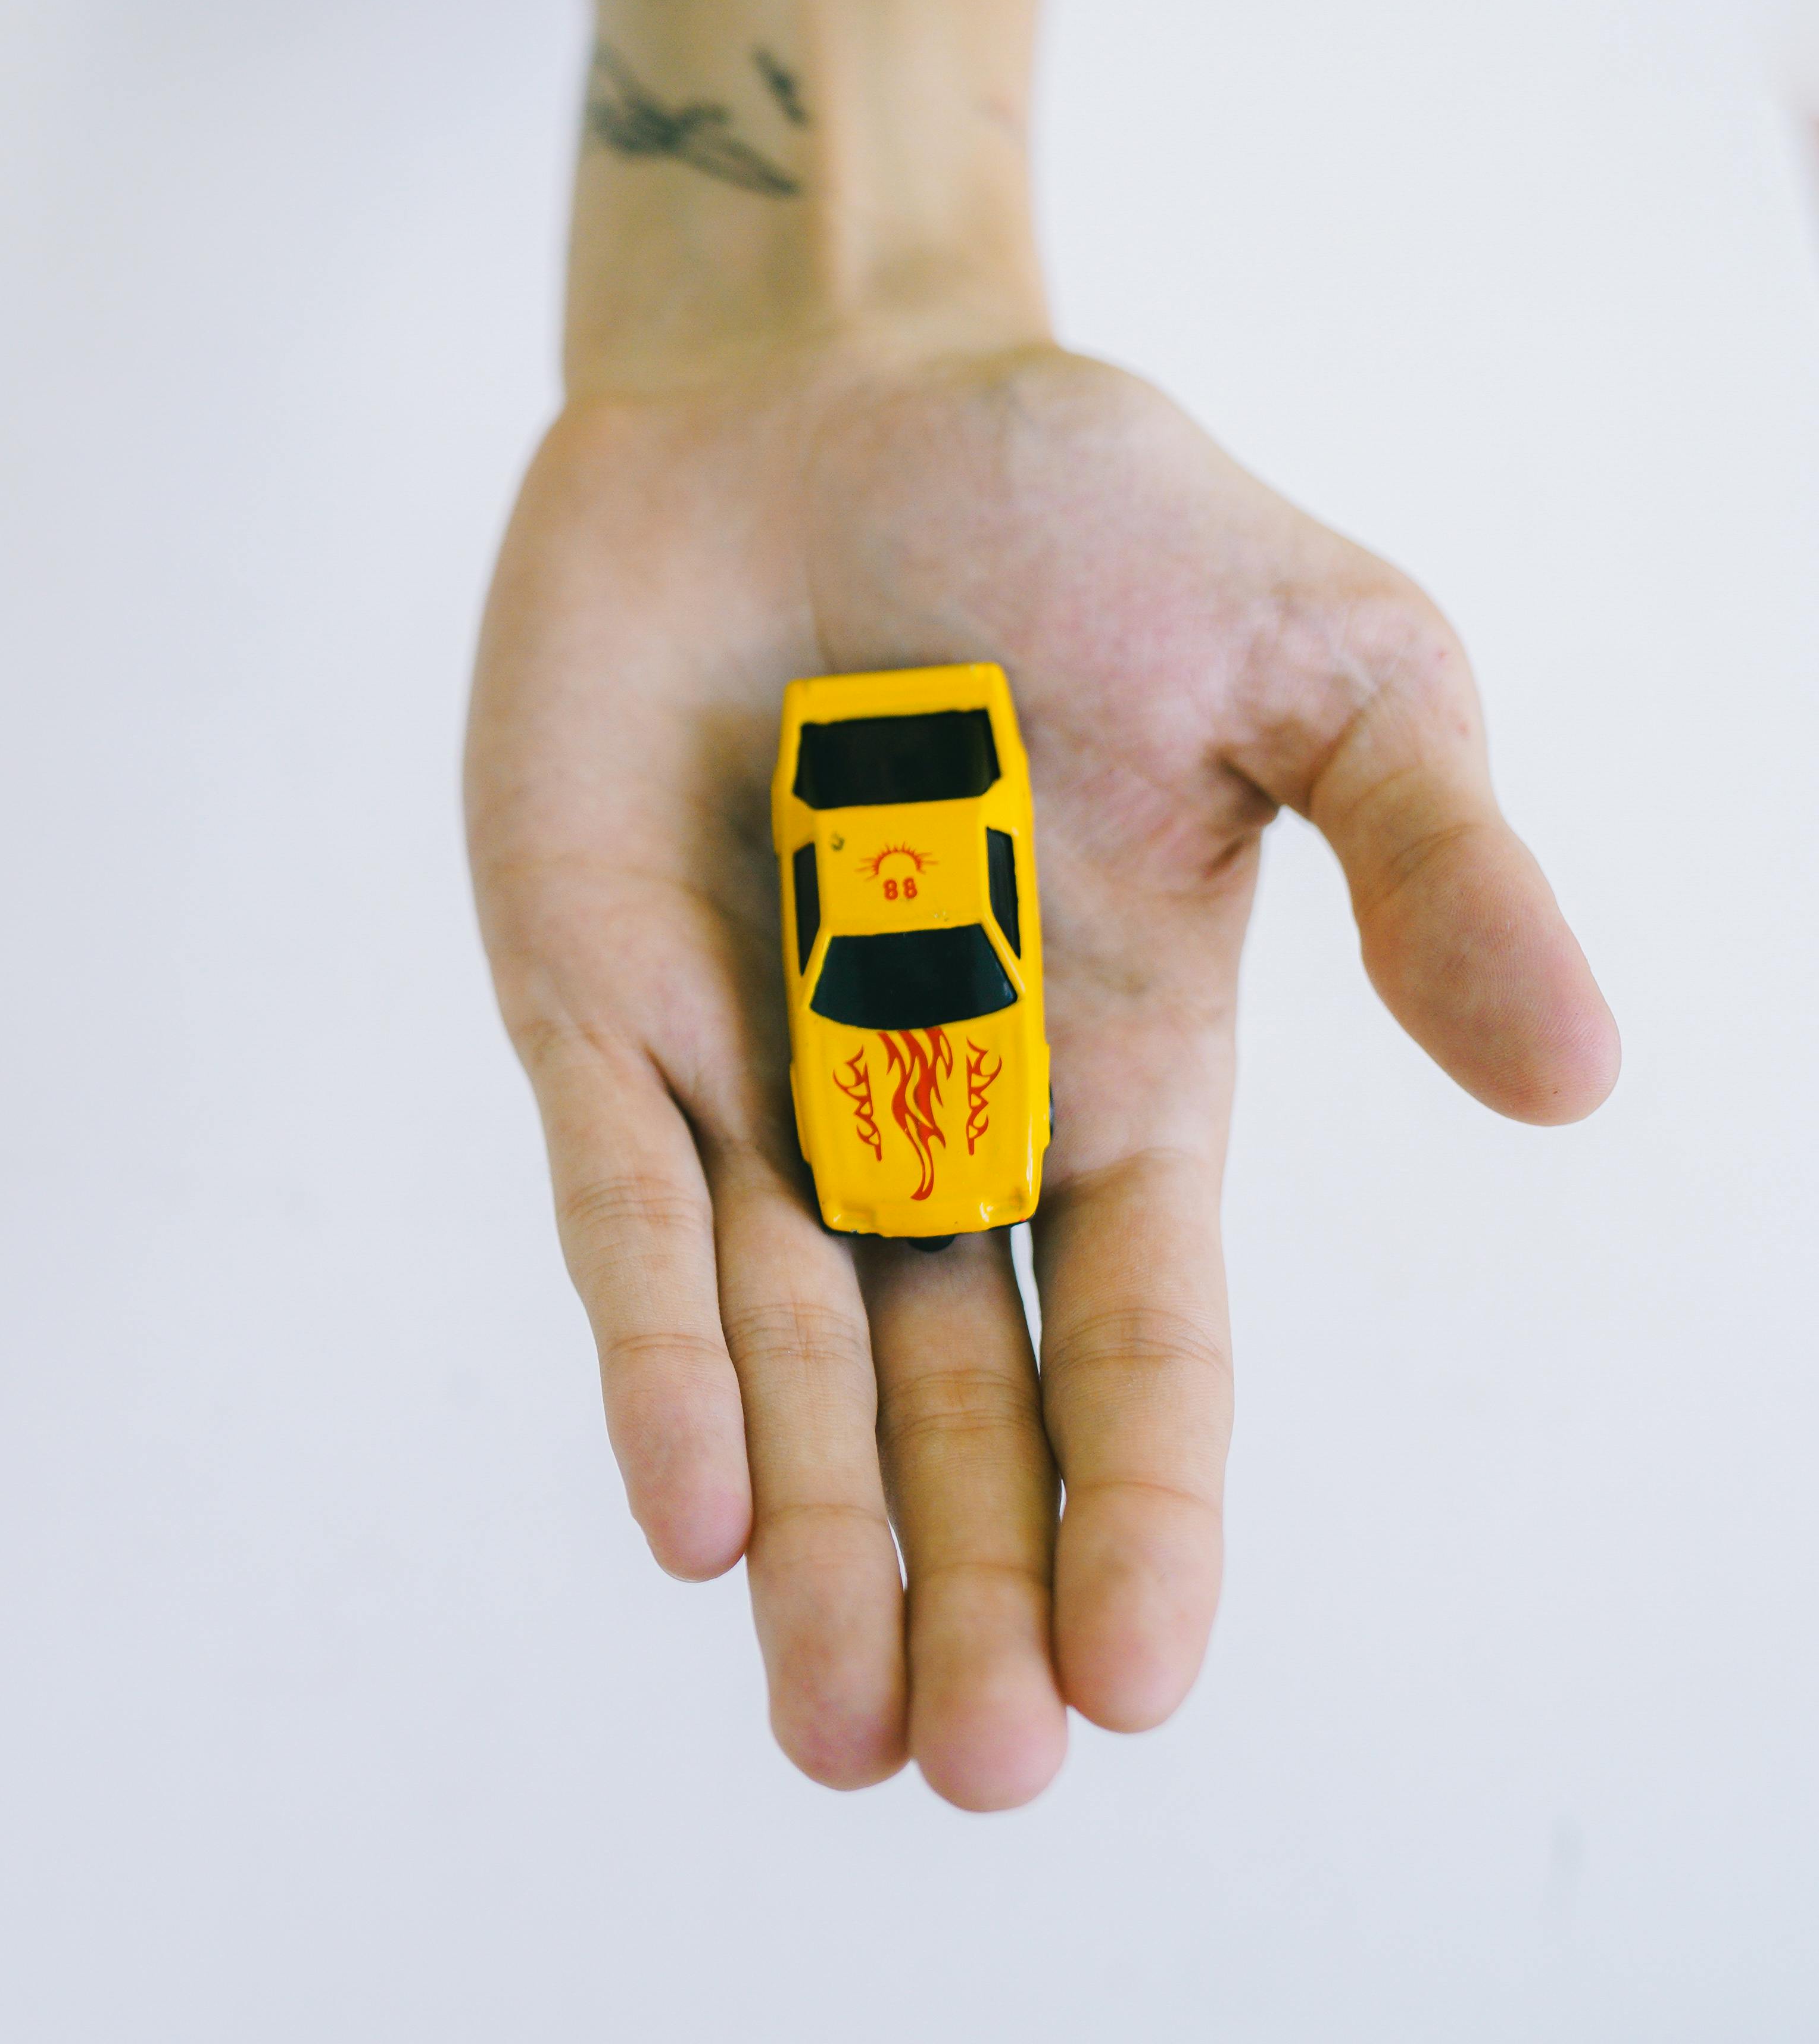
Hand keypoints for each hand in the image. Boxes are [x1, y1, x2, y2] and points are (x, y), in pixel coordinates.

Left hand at [465, 344, 1616, 1805]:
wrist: (829, 390)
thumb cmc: (1088, 516)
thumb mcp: (1333, 665)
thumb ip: (1436, 863)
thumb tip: (1571, 1081)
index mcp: (1113, 1070)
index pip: (1132, 1341)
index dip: (1135, 1511)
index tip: (1130, 1680)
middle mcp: (926, 1107)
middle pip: (948, 1402)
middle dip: (959, 1586)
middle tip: (965, 1774)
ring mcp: (749, 1067)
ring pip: (777, 1359)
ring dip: (809, 1539)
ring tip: (833, 1728)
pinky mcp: (593, 1000)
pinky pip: (621, 1206)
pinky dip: (655, 1348)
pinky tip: (693, 1499)